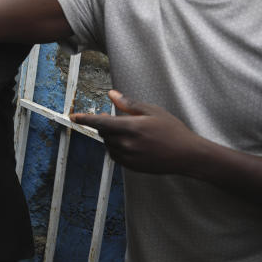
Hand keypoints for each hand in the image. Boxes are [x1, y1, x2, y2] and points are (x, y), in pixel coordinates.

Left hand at [71, 90, 206, 174]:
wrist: (188, 155)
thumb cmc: (172, 130)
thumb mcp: (152, 111)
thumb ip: (129, 104)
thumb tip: (112, 94)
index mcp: (131, 128)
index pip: (100, 123)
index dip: (85, 119)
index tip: (73, 116)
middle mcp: (127, 144)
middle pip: (103, 133)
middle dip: (105, 125)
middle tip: (114, 119)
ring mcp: (129, 158)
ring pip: (109, 145)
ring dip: (111, 137)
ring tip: (130, 132)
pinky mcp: (132, 167)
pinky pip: (116, 156)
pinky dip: (117, 148)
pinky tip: (130, 144)